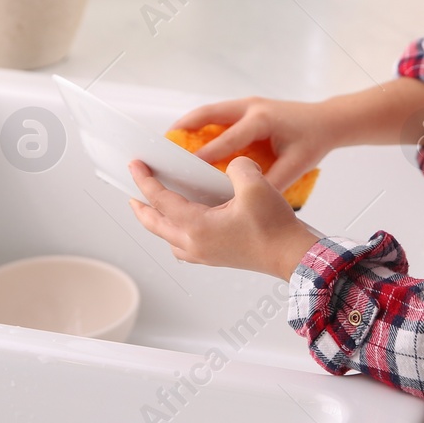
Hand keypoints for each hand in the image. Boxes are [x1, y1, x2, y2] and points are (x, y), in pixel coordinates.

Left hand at [127, 158, 320, 279]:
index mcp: (197, 226)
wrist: (292, 256)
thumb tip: (232, 165)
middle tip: (131, 191)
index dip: (145, 180)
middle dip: (140, 207)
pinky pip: (184, 247)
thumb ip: (237, 166)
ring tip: (153, 208)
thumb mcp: (254, 185)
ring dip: (156, 223)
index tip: (135, 165)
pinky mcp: (217, 257)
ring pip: (168, 238)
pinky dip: (175, 234)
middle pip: (155, 224)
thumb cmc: (274, 228)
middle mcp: (195, 244)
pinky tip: (185, 225)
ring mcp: (205, 254)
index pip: (160, 200)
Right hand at [169, 96, 342, 193]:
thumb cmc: (313, 141)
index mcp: (261, 121)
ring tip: (168, 144)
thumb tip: (246, 201)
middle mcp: (250, 107)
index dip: (204, 156)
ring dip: (188, 124)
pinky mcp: (246, 107)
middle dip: (183, 129)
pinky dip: (200, 125)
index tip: (184, 171)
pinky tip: (190, 141)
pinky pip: (217, 114)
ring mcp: (247, 104)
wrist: (328, 121)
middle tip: (161, 146)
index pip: (226, 140)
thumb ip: (271, 184)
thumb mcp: (296, 166)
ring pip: (208, 111)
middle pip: (207, 114)